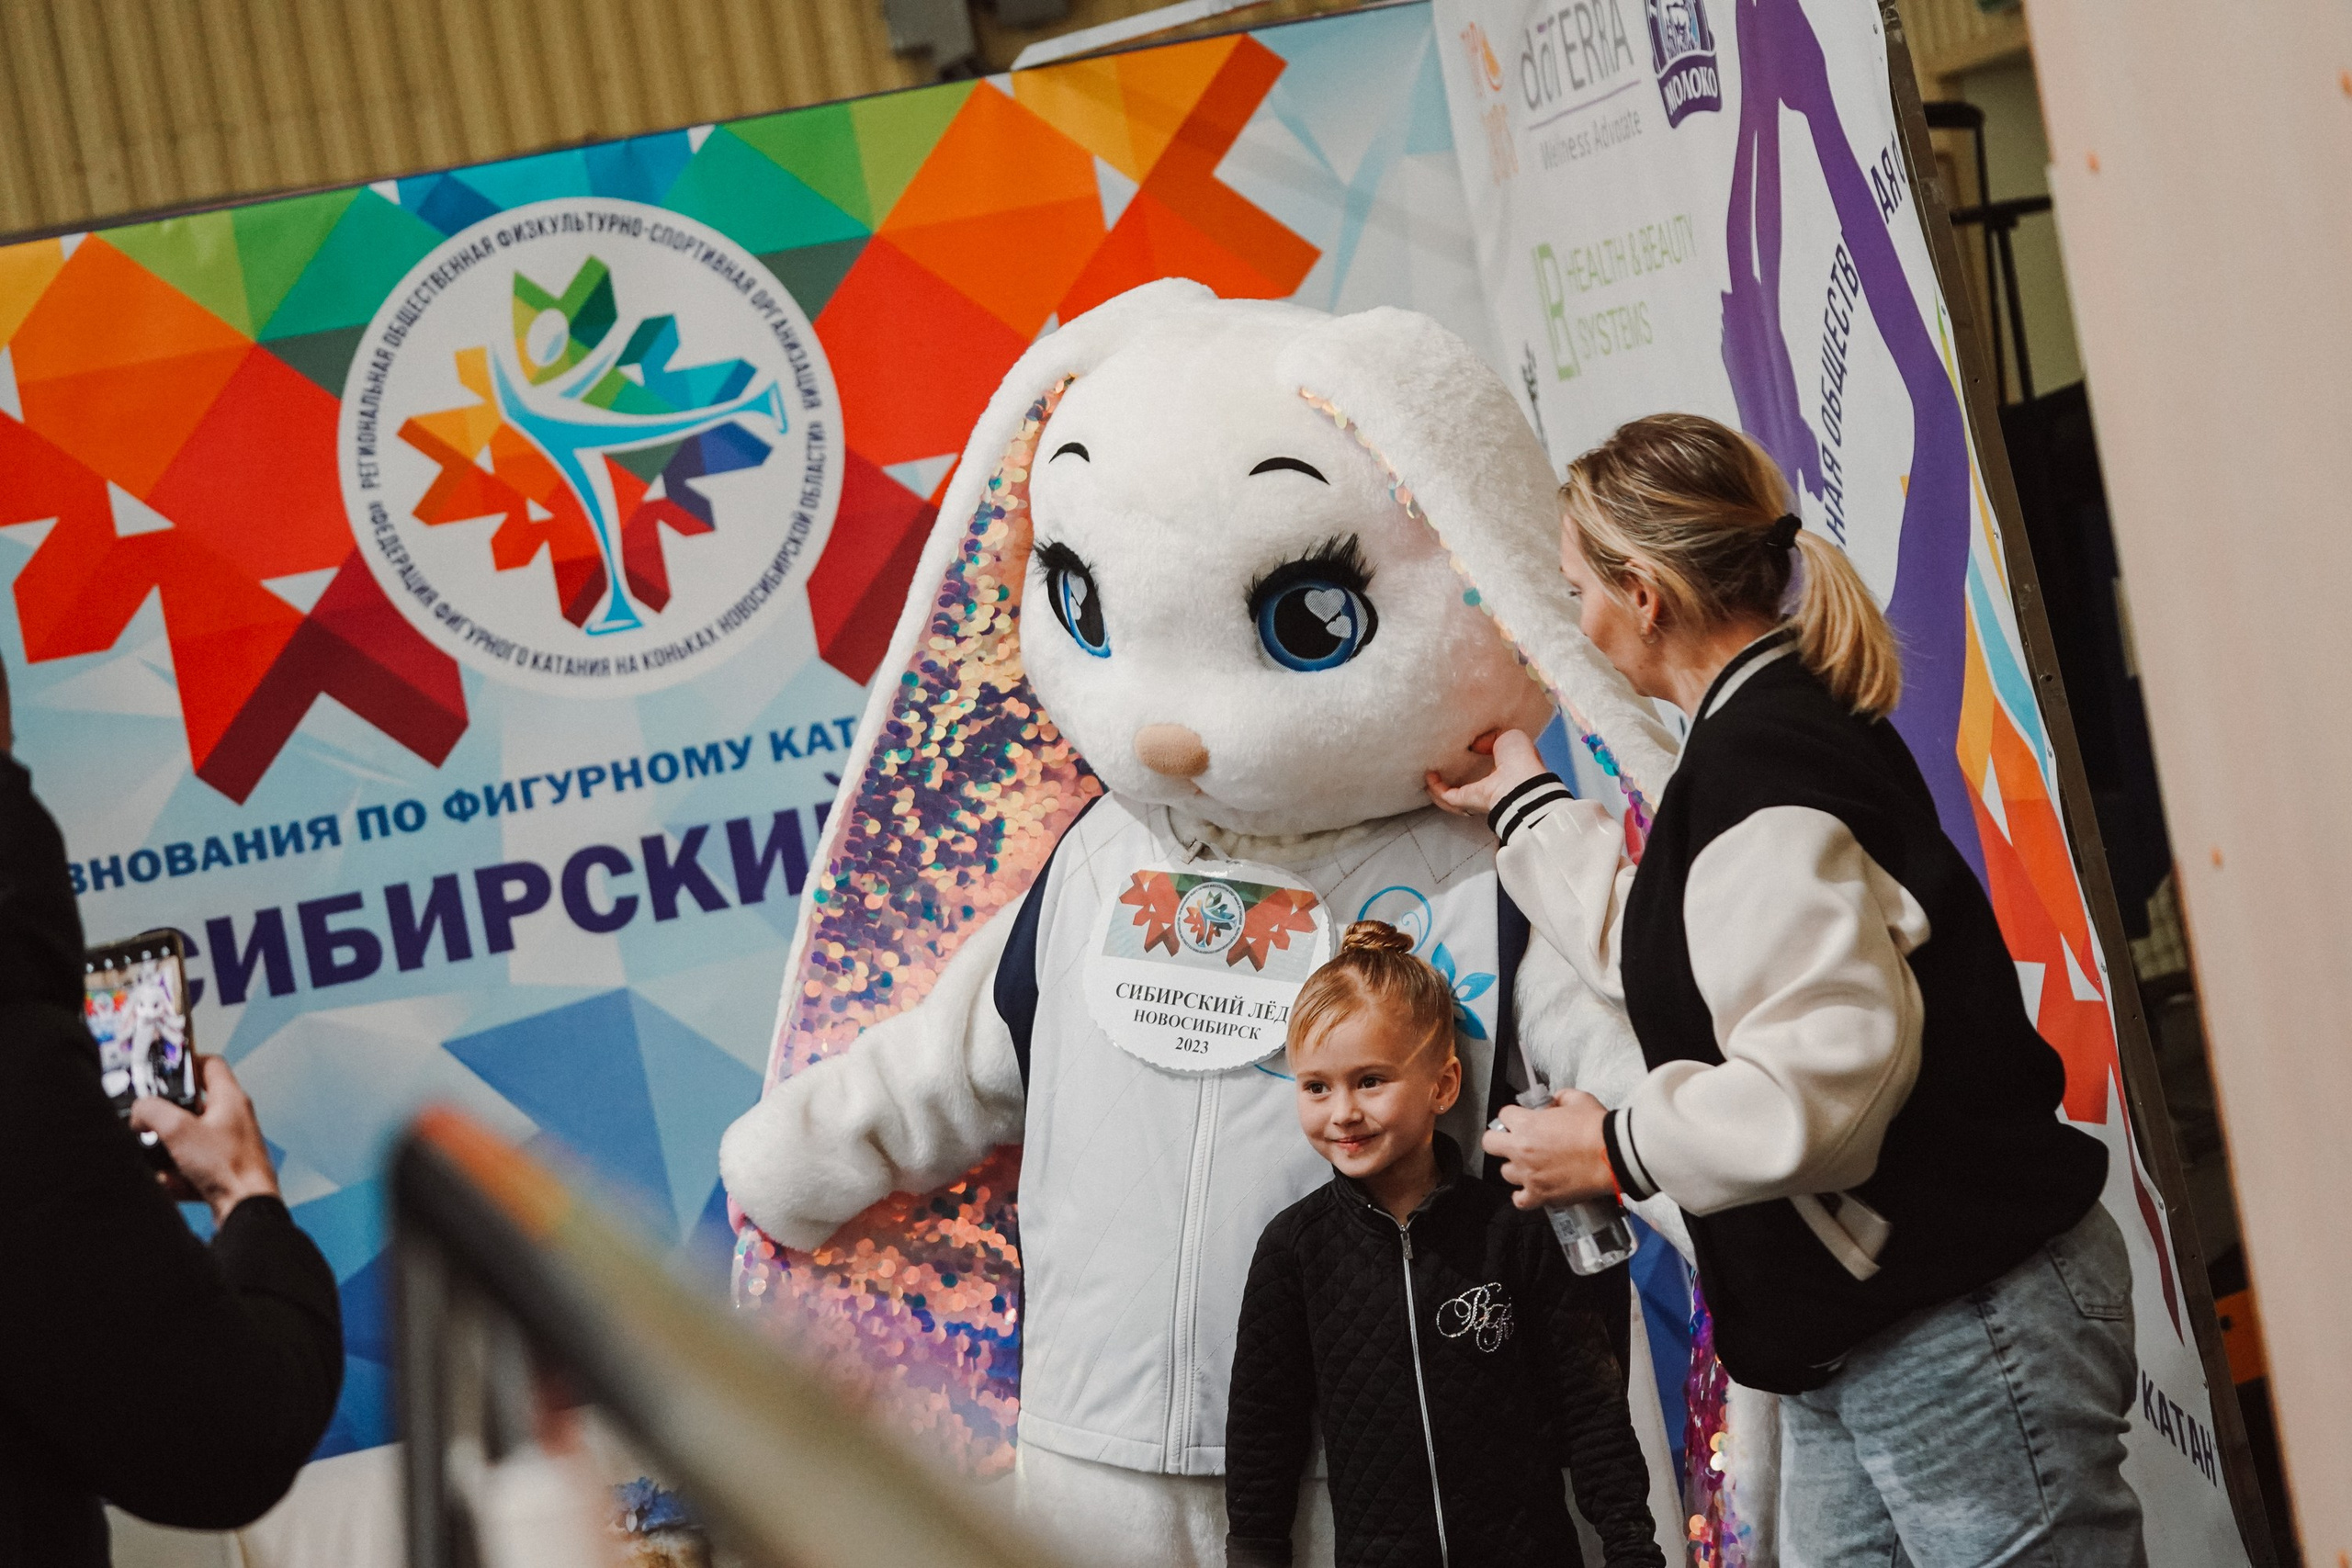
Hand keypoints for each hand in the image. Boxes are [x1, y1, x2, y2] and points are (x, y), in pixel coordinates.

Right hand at [130, 1056, 280, 1224]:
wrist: (246, 1209)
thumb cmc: (227, 1167)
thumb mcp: (178, 1130)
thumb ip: (152, 1111)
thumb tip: (139, 1110)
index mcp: (230, 1099)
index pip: (210, 1064)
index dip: (185, 1063)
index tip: (161, 1071)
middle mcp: (232, 1119)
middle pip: (192, 1106)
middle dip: (166, 1116)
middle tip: (147, 1122)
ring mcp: (228, 1145)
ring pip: (187, 1140)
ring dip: (167, 1150)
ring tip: (157, 1158)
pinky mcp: (222, 1170)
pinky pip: (189, 1168)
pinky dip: (176, 1176)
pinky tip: (170, 1183)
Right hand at [1426, 728, 1547, 819]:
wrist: (1520, 781)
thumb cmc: (1521, 760)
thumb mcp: (1509, 736)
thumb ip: (1490, 737)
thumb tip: (1474, 745)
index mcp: (1506, 771)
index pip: (1489, 769)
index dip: (1476, 760)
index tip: (1465, 752)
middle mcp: (1491, 786)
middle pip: (1469, 785)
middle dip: (1454, 779)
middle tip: (1441, 768)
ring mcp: (1478, 796)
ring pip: (1453, 795)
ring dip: (1439, 787)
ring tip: (1429, 774)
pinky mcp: (1466, 801)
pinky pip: (1447, 796)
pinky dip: (1436, 788)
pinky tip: (1429, 776)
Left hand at [1481, 1087, 1614, 1207]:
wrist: (1614, 1156)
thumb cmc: (1596, 1127)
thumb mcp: (1579, 1100)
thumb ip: (1561, 1098)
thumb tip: (1556, 1101)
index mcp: (1527, 1124)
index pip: (1504, 1115)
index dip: (1514, 1116)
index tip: (1523, 1120)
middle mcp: (1521, 1149)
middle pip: (1490, 1144)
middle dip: (1500, 1140)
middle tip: (1517, 1141)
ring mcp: (1529, 1175)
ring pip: (1505, 1173)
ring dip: (1516, 1168)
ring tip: (1531, 1166)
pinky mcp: (1541, 1196)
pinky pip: (1519, 1201)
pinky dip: (1523, 1196)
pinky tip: (1532, 1190)